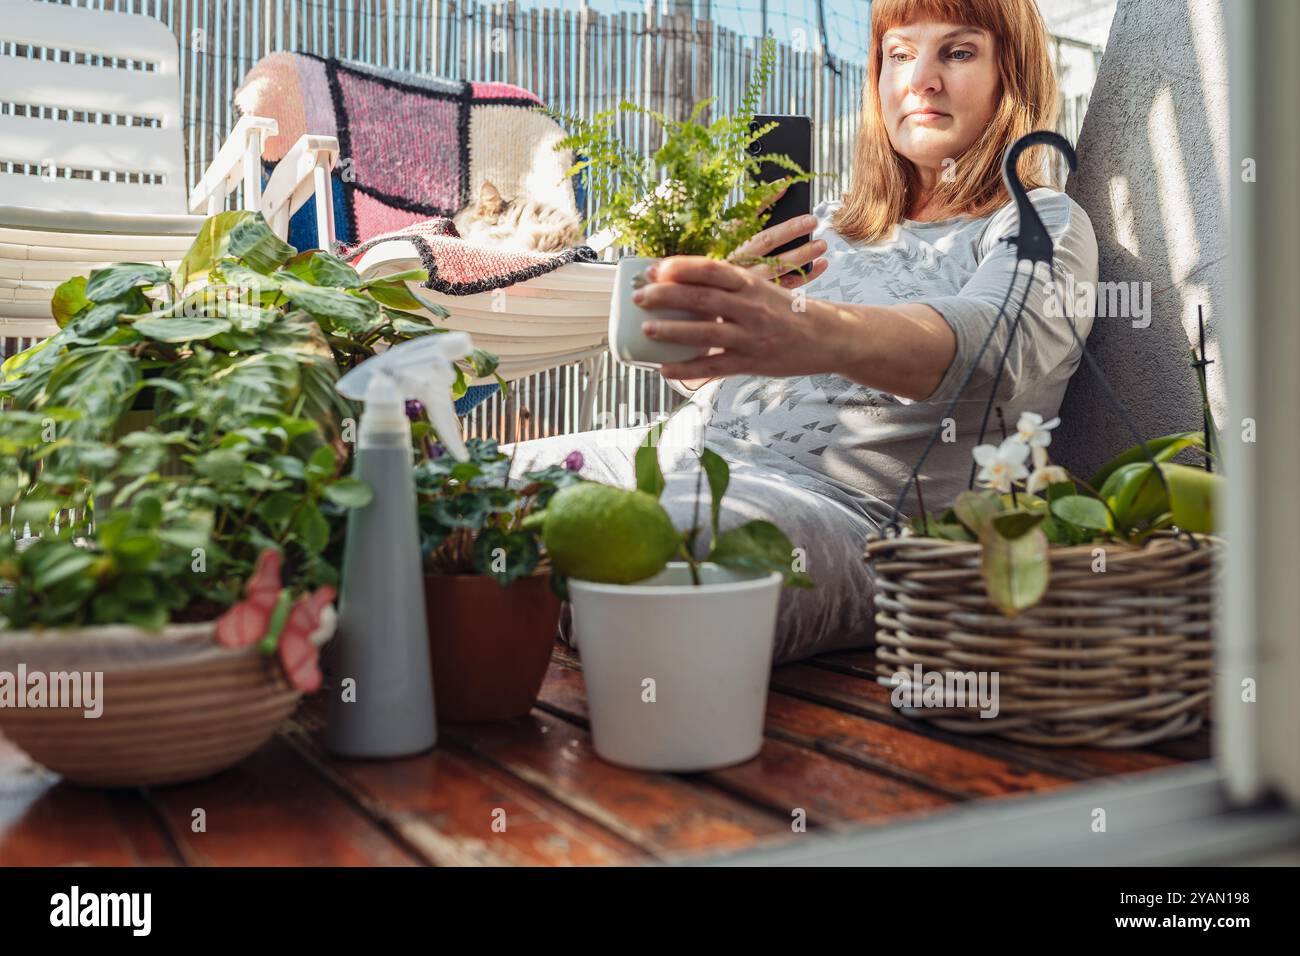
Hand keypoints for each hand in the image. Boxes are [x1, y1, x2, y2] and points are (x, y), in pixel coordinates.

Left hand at [632, 245, 839, 381]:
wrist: (829, 337)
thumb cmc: (789, 311)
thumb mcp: (764, 289)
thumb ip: (730, 288)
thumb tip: (688, 286)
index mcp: (751, 283)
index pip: (711, 269)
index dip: (680, 267)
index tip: (656, 268)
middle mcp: (750, 307)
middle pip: (701, 297)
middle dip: (665, 296)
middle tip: (639, 296)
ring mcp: (750, 336)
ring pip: (705, 332)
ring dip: (672, 330)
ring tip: (646, 329)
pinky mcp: (751, 362)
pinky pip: (714, 367)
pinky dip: (687, 369)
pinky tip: (664, 369)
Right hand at [727, 182, 829, 288]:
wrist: (703, 295)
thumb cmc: (718, 263)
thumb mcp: (722, 238)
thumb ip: (746, 217)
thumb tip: (779, 191)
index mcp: (725, 241)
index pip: (745, 214)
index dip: (766, 198)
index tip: (785, 183)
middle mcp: (737, 260)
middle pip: (765, 241)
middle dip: (790, 229)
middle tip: (812, 220)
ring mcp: (749, 279)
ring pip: (778, 266)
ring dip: (802, 255)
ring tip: (821, 244)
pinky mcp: (760, 295)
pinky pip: (786, 286)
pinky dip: (806, 275)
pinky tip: (820, 264)